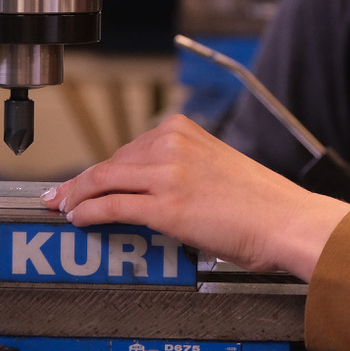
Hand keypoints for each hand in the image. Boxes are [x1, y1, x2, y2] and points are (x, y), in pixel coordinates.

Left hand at [41, 114, 349, 280]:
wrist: (286, 220)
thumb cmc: (262, 201)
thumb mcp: (218, 166)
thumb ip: (183, 166)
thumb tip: (152, 186)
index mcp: (185, 130)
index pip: (130, 147)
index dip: (103, 166)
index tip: (88, 176)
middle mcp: (173, 145)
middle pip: (111, 162)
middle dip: (84, 180)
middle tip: (63, 193)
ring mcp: (167, 175)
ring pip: (104, 181)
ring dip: (76, 196)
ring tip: (63, 206)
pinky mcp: (166, 207)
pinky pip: (112, 207)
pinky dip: (89, 212)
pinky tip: (79, 218)